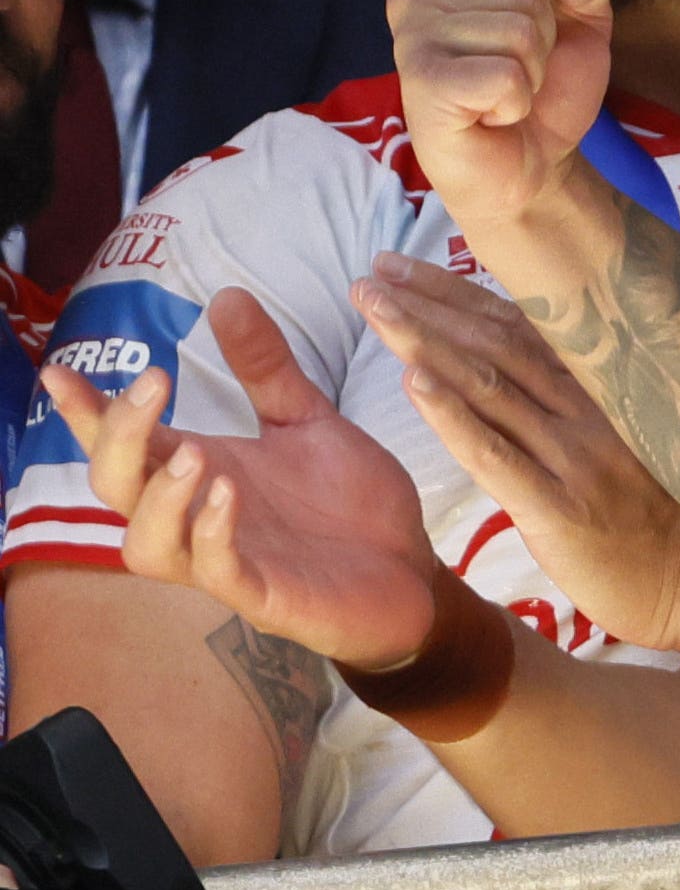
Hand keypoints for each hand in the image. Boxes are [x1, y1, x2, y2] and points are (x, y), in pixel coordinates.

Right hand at [62, 290, 450, 675]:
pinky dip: (211, 535)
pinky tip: (227, 497)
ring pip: (145, 544)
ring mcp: (223, 560)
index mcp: (200, 470)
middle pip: (115, 486)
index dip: (86, 412)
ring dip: (159, 498)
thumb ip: (265, 367)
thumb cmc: (347, 502)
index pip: (124, 442)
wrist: (410, 569)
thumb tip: (226, 294)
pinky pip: (216, 571)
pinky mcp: (261, 594)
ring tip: (191, 453)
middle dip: (117, 437)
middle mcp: (194, 516)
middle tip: (152, 383)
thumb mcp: (306, 420)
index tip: (59, 371)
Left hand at [355, 262, 679, 648]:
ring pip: (490, 386)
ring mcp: (577, 455)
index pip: (524, 324)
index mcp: (610, 386)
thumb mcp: (642, 435)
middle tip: (371, 275)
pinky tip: (413, 383)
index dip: (459, 291)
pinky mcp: (560, 507)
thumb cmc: (669, 512)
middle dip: (429, 305)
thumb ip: (591, 396)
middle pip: (498, 343)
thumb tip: (532, 360)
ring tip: (373, 308)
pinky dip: (452, 415)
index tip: (403, 264)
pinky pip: (496, 454)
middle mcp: (594, 408)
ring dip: (424, 341)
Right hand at [386, 0, 620, 253]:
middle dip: (540, 40)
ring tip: (498, 93)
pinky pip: (505, 76)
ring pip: (519, 33)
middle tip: (512, 71)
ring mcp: (410, 39)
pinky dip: (514, 103)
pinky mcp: (420, 84)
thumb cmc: (545, 85)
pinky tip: (487, 115)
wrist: (531, 165)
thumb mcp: (583, 18)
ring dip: (528, 73)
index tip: (526, 32)